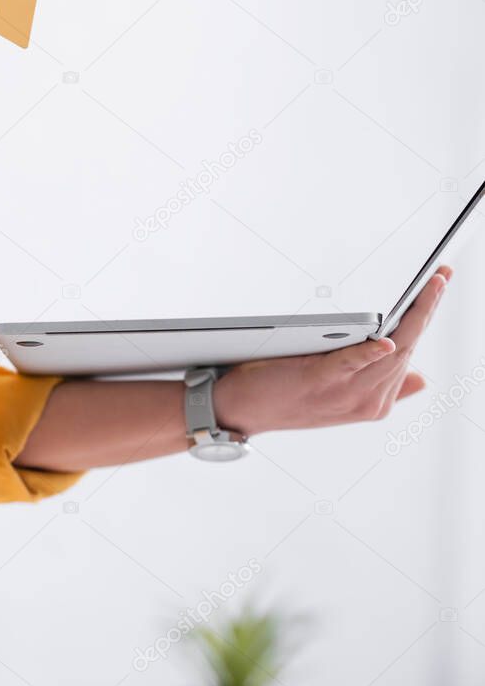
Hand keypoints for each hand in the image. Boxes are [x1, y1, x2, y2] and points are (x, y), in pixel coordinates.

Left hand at [214, 266, 451, 435]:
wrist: (242, 410)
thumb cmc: (287, 393)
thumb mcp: (341, 395)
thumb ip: (384, 388)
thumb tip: (421, 377)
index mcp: (374, 401)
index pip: (410, 350)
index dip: (427, 316)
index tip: (440, 284)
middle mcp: (366, 401)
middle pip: (406, 346)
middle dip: (427, 308)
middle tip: (443, 275)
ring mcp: (344, 395)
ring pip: (389, 351)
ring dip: (412, 318)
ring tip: (428, 287)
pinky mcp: (317, 382)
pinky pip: (350, 365)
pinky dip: (370, 353)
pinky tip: (385, 339)